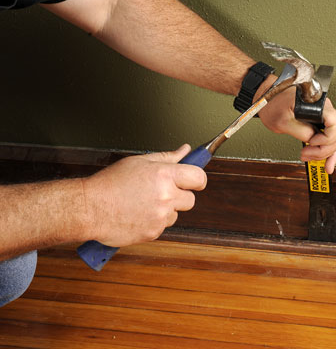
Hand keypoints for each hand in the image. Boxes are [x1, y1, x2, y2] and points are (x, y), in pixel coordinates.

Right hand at [81, 144, 206, 246]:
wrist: (88, 208)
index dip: (198, 180)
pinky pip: (162, 227)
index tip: (194, 181)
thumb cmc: (110, 183)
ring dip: (165, 210)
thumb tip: (185, 150)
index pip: (198, 178)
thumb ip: (167, 158)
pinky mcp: (153, 232)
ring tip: (142, 203)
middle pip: (191, 199)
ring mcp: (160, 216)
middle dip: (180, 196)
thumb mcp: (139, 163)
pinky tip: (137, 214)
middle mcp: (165, 196)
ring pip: (176, 214)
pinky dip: (153, 222)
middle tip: (161, 191)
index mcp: (163, 175)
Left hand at [257, 82, 335, 173]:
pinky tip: (327, 163)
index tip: (311, 142)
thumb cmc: (273, 103)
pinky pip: (330, 139)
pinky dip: (329, 152)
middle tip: (307, 154)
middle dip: (324, 149)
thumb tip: (313, 141)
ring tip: (310, 158)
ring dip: (325, 152)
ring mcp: (324, 115)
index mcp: (317, 104)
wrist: (268, 98)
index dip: (326, 138)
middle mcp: (324, 108)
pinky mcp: (320, 122)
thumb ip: (301, 132)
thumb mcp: (282, 121)